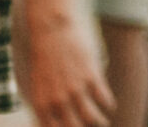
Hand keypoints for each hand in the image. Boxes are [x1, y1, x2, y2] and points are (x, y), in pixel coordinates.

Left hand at [20, 6, 116, 126]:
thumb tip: (53, 122)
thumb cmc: (44, 58)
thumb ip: (46, 106)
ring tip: (103, 122)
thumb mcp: (38, 85)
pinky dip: (108, 105)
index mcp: (42, 104)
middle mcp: (58, 101)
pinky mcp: (90, 77)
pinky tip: (109, 105)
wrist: (51, 31)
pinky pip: (104, 99)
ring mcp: (75, 89)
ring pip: (93, 118)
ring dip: (100, 122)